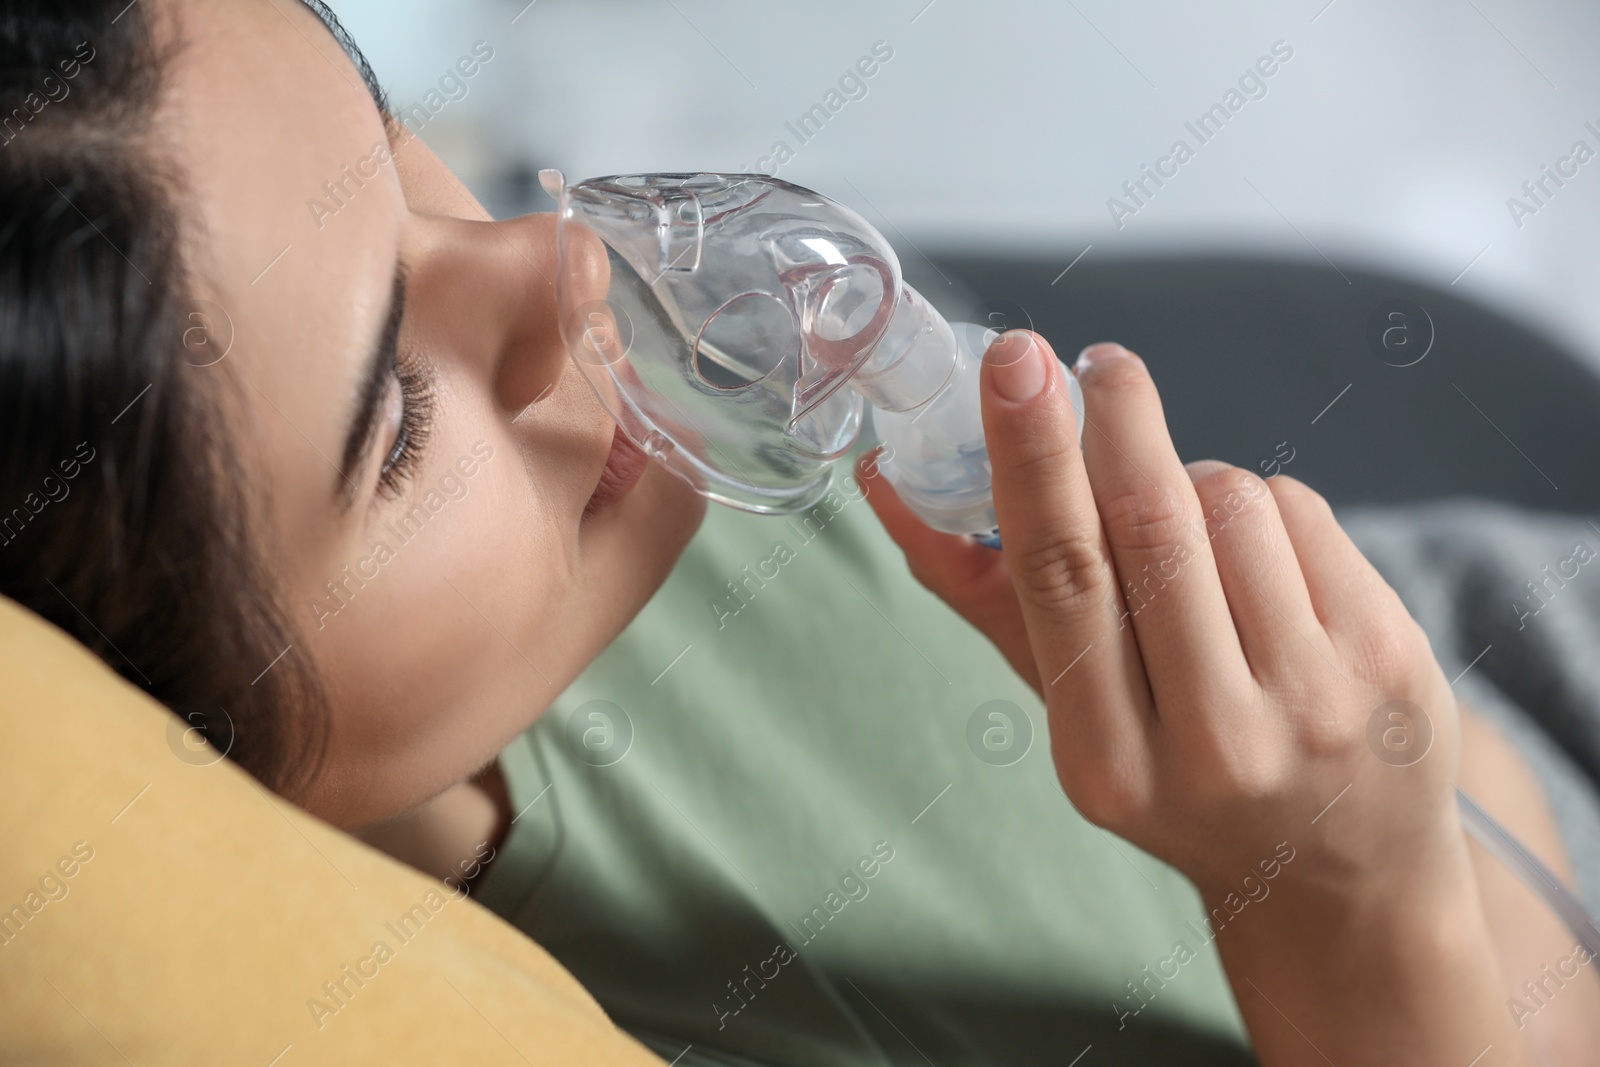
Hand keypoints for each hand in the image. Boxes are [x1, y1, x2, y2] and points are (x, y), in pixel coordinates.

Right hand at [860, 333, 1532, 1064]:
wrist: (1338, 870)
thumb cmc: (1178, 775)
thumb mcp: (1075, 716)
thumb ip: (988, 600)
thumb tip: (888, 482)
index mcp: (1110, 763)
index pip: (1065, 580)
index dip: (1035, 460)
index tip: (1019, 362)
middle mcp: (1219, 741)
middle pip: (1157, 524)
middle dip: (1122, 420)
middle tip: (1102, 368)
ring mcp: (1321, 701)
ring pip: (1232, 501)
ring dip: (1194, 482)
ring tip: (1190, 538)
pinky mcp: (1392, 657)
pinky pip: (1300, 509)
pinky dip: (1259, 507)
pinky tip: (1257, 565)